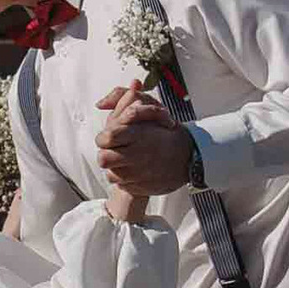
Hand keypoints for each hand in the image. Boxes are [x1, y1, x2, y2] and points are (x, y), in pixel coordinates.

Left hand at [96, 82, 195, 198]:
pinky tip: (134, 170)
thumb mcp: (147, 109)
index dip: (104, 137)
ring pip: (110, 174)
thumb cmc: (165, 130)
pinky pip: (121, 185)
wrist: (189, 156)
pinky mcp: (142, 187)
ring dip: (114, 167)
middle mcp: (138, 155)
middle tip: (114, 150)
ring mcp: (140, 174)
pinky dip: (124, 178)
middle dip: (105, 154)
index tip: (110, 137)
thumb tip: (99, 104)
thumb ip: (122, 99)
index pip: (107, 137)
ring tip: (125, 160)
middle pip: (103, 159)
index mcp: (139, 135)